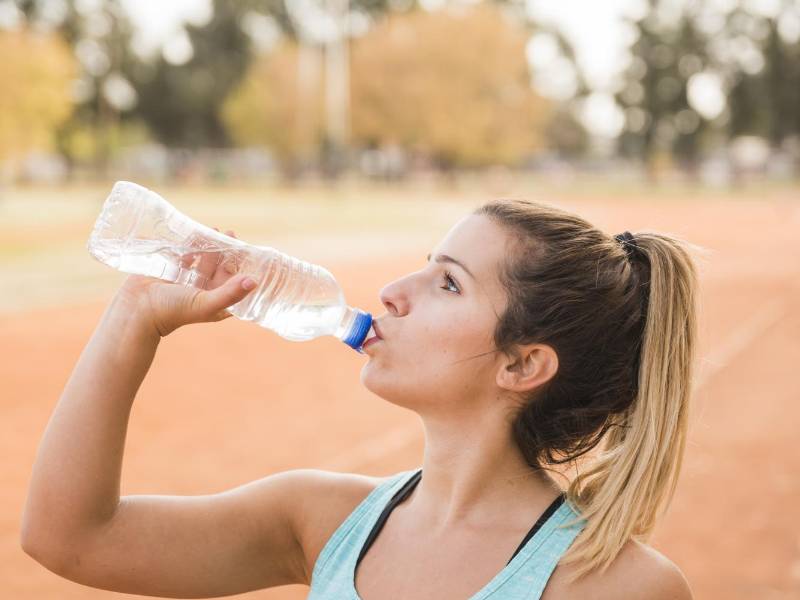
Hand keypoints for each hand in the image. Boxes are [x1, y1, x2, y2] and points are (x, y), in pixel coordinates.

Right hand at [114, 229, 256, 336]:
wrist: (136, 309)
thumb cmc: (173, 310)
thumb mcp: (206, 302)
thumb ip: (230, 293)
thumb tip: (253, 281)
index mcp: (215, 302)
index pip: (234, 283)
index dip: (242, 267)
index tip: (247, 250)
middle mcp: (203, 292)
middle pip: (219, 269)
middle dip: (226, 252)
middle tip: (230, 233)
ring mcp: (186, 282)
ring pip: (203, 260)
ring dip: (209, 246)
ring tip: (215, 230)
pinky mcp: (171, 272)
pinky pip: (184, 255)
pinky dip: (190, 246)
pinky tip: (195, 234)